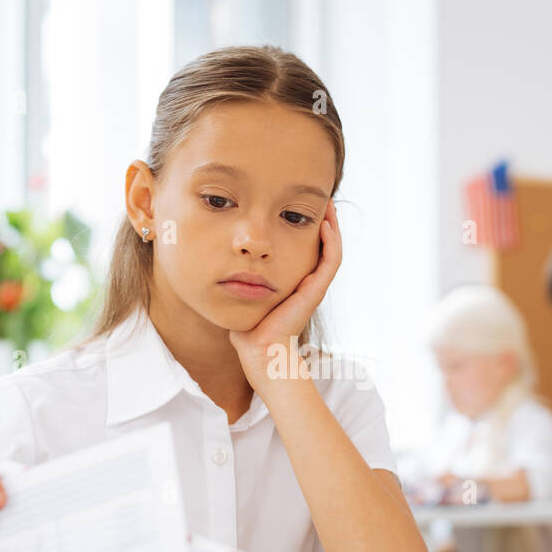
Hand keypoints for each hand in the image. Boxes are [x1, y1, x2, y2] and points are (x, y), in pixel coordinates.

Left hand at [228, 198, 341, 388]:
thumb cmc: (248, 332)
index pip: (306, 250)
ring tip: (328, 204)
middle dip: (323, 222)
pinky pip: (331, 261)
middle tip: (320, 199)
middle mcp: (307, 284)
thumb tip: (219, 266)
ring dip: (332, 226)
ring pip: (332, 250)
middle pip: (322, 246)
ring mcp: (313, 287)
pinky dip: (331, 241)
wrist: (260, 353)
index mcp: (294, 284)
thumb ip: (238, 282)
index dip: (305, 228)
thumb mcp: (244, 297)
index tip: (298, 207)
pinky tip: (325, 223)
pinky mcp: (315, 291)